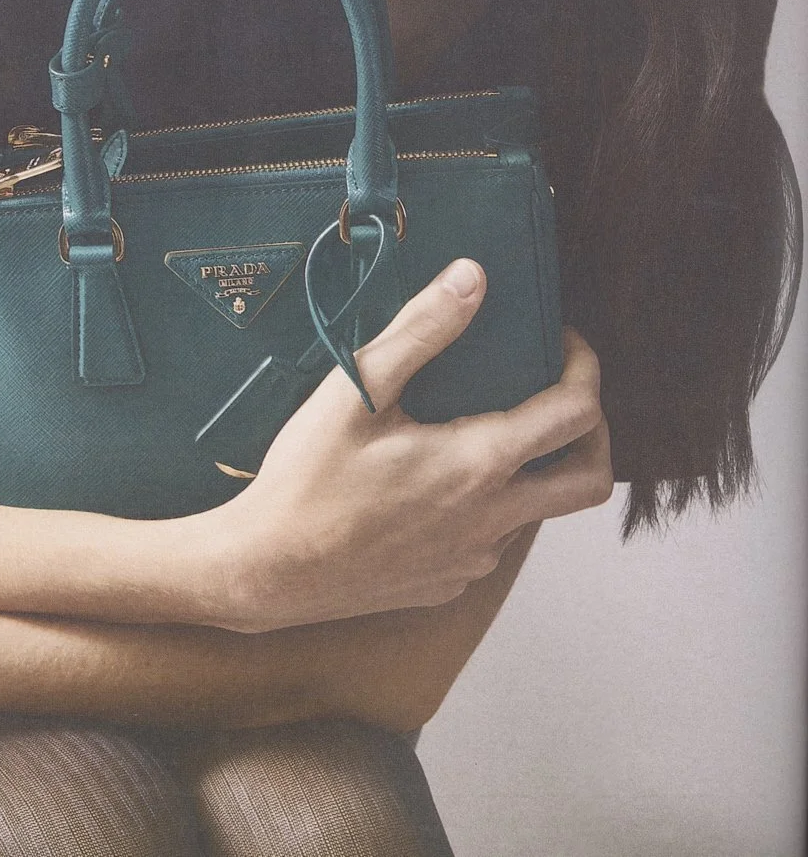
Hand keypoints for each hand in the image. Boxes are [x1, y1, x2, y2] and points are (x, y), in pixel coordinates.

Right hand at [210, 260, 612, 630]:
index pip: (575, 413)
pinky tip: (440, 483)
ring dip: (535, 470)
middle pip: (590, 481)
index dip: (584, 367)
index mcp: (479, 463)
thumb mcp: (357, 389)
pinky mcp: (446, 583)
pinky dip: (491, 505)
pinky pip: (492, 541)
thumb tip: (473, 277)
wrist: (265, 572)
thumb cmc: (307, 477)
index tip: (562, 341)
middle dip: (594, 432)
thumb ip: (421, 330)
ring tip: (489, 429)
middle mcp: (492, 518)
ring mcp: (472, 559)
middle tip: (561, 395)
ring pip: (538, 513)